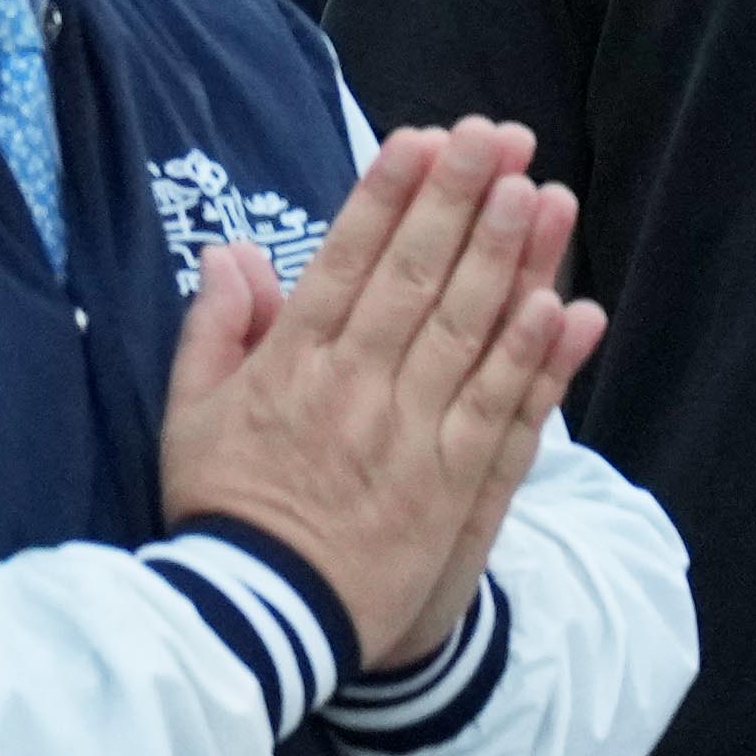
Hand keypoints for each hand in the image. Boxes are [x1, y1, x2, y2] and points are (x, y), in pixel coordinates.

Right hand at [158, 123, 601, 672]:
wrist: (263, 619)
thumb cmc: (225, 509)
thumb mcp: (191, 415)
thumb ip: (214, 329)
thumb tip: (234, 252)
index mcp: (291, 365)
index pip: (346, 262)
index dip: (388, 195)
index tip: (421, 138)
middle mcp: (356, 389)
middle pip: (417, 280)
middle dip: (459, 201)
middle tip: (496, 136)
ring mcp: (411, 437)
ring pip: (468, 334)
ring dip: (508, 260)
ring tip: (541, 194)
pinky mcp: (453, 486)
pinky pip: (502, 413)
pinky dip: (535, 361)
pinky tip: (564, 308)